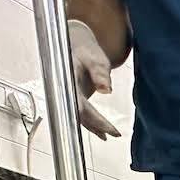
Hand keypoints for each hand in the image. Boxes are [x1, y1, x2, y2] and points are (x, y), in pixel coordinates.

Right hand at [68, 20, 119, 139]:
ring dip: (95, 127)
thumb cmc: (86, 50)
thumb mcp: (96, 58)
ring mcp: (68, 95)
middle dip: (97, 125)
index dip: (93, 118)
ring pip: (80, 116)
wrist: (76, 43)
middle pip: (80, 114)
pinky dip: (92, 123)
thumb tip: (106, 89)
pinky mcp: (73, 97)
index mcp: (67, 80)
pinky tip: (102, 133)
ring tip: (110, 135)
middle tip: (115, 133)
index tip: (107, 129)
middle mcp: (65, 90)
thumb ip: (100, 73)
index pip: (80, 105)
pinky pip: (81, 114)